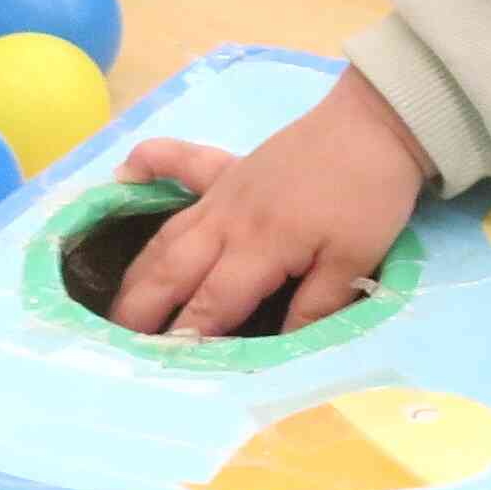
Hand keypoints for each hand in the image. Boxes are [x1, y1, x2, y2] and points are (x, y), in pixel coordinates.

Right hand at [109, 69, 434, 337]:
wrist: (377, 122)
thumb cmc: (369, 195)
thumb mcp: (355, 261)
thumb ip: (314, 307)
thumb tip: (278, 349)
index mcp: (258, 247)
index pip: (212, 303)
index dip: (186, 336)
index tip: (158, 367)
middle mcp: (227, 221)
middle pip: (173, 271)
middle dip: (141, 310)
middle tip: (115, 344)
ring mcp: (224, 191)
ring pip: (168, 234)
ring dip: (138, 269)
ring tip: (113, 301)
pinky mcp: (232, 167)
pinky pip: (182, 163)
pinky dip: (153, 164)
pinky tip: (125, 172)